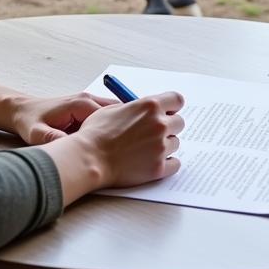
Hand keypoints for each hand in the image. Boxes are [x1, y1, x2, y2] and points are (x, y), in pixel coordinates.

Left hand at [10, 92, 114, 143]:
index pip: (111, 116)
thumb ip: (52, 138)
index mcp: (80, 104)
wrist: (22, 110)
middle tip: (123, 150)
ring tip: (116, 148)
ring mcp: (88, 101)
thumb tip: (72, 148)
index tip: (119, 151)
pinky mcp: (86, 107)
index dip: (118, 133)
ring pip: (114, 114)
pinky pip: (106, 116)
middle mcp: (87, 99)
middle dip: (123, 129)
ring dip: (117, 128)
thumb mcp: (36, 133)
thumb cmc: (29, 121)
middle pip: (118, 112)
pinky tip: (104, 144)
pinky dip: (110, 127)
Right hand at [41, 91, 184, 204]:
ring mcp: (160, 147)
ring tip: (146, 149)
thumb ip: (135, 107)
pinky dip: (167, 163)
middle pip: (179, 122)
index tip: (167, 111)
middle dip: (169, 126)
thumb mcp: (114, 109)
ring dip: (165, 145)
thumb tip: (146, 109)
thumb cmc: (96, 133)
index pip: (177, 100)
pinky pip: (175, 163)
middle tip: (154, 132)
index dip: (172, 106)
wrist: (89, 158)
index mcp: (150, 106)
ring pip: (175, 143)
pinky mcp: (158, 168)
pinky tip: (153, 161)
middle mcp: (159, 124)